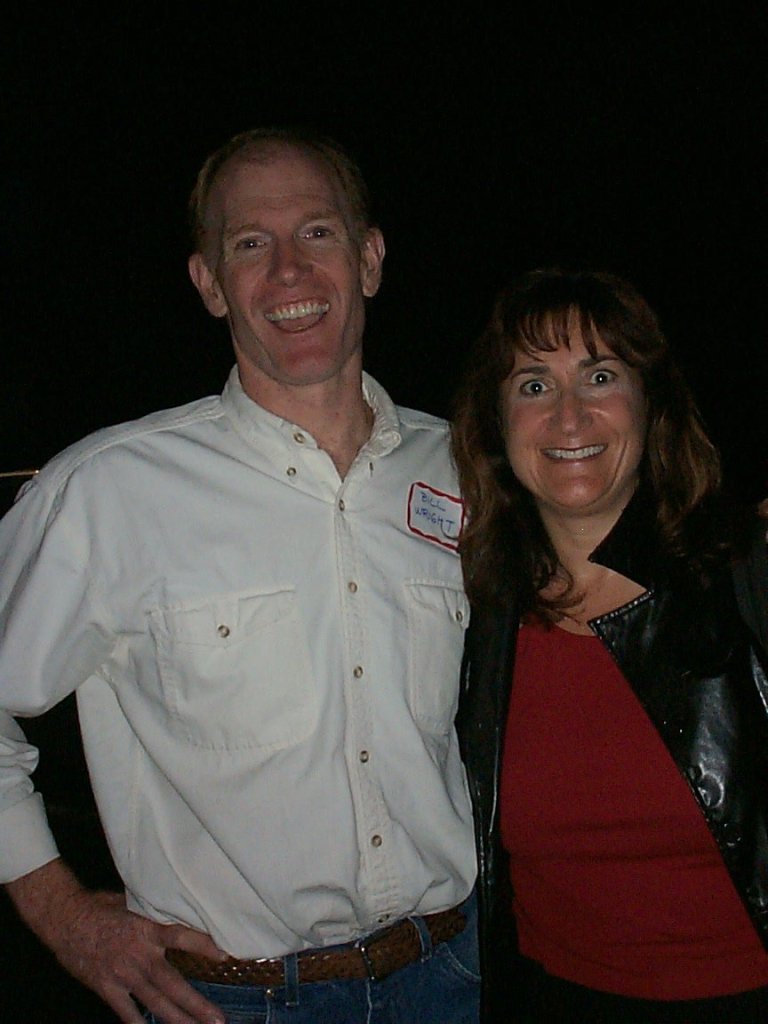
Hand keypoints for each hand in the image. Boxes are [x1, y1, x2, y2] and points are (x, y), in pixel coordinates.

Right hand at [6, 860, 226, 1023]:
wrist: (64, 919)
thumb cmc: (99, 906)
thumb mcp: (131, 902)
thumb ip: (153, 913)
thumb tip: (176, 908)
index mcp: (147, 930)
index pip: (181, 937)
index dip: (203, 946)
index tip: (225, 956)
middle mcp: (139, 955)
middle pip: (173, 984)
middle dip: (197, 1004)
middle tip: (218, 1019)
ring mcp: (123, 974)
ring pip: (155, 1003)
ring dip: (178, 1019)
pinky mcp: (107, 987)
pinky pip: (126, 1012)